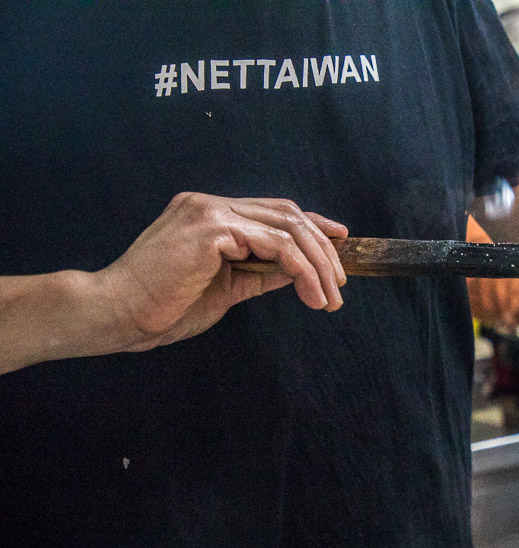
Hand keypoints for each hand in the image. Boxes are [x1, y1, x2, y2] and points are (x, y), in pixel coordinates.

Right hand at [97, 192, 347, 351]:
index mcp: (209, 213)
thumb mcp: (226, 287)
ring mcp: (210, 211)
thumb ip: (259, 273)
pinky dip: (301, 270)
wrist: (120, 313)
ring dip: (317, 266)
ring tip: (330, 299)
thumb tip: (296, 271)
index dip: (312, 225)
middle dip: (323, 250)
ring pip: (287, 229)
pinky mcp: (212, 228)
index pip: (273, 211)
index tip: (341, 242)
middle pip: (287, 215)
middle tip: (340, 286)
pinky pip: (276, 245)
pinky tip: (310, 294)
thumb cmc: (165, 307)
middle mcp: (210, 204)